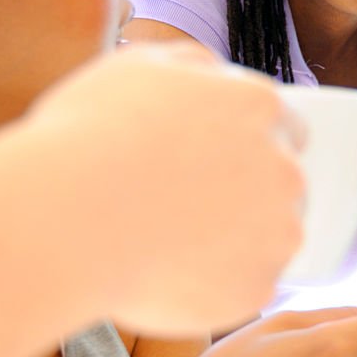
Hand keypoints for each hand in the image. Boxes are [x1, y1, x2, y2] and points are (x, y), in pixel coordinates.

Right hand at [25, 43, 305, 333]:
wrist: (68, 219)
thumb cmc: (89, 138)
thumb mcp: (137, 69)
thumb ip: (192, 67)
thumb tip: (214, 77)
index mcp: (260, 110)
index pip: (288, 130)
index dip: (254, 146)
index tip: (224, 164)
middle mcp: (285, 170)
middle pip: (284, 188)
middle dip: (248, 196)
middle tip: (187, 208)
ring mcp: (277, 234)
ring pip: (268, 242)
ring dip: (237, 245)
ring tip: (171, 246)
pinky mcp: (257, 288)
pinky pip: (243, 290)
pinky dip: (214, 290)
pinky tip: (169, 279)